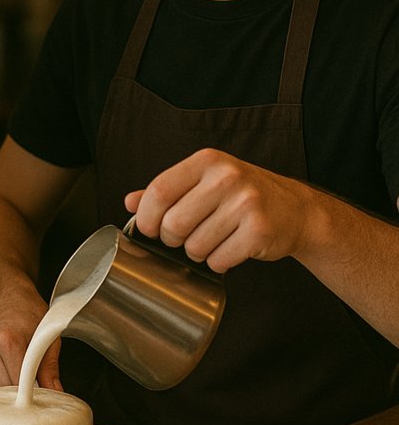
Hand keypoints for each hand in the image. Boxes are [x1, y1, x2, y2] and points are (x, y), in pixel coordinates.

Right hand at [0, 294, 59, 389]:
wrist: (3, 297)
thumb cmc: (28, 313)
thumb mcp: (47, 335)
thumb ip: (50, 367)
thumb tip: (56, 393)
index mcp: (7, 341)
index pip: (19, 384)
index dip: (33, 395)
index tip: (43, 397)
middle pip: (6, 391)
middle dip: (22, 396)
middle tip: (37, 390)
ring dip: (10, 393)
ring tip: (22, 380)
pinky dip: (0, 387)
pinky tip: (9, 374)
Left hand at [126, 148, 311, 273]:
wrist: (296, 209)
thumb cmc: (242, 195)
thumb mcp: (204, 182)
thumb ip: (167, 190)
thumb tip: (129, 201)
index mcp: (207, 161)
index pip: (159, 190)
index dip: (146, 217)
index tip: (149, 228)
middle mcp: (227, 177)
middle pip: (174, 223)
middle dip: (172, 239)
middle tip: (185, 237)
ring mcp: (246, 203)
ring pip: (195, 247)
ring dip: (198, 253)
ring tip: (213, 240)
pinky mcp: (259, 231)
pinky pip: (219, 261)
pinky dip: (219, 263)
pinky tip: (231, 249)